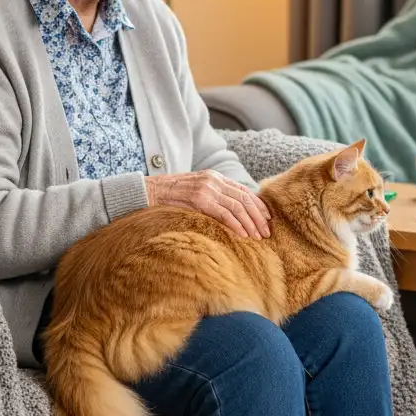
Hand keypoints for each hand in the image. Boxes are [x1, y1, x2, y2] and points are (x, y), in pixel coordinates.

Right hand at [145, 170, 270, 238]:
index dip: (258, 205)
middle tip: (267, 232)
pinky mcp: (199, 199)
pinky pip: (224, 213)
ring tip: (258, 237)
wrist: (148, 192)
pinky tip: (243, 234)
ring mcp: (207, 189)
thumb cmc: (171, 197)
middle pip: (245, 199)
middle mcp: (214, 180)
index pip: (244, 191)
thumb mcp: (196, 192)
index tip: (267, 219)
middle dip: (258, 217)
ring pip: (238, 207)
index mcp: (215, 177)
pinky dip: (236, 225)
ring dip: (250, 223)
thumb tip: (233, 214)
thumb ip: (213, 197)